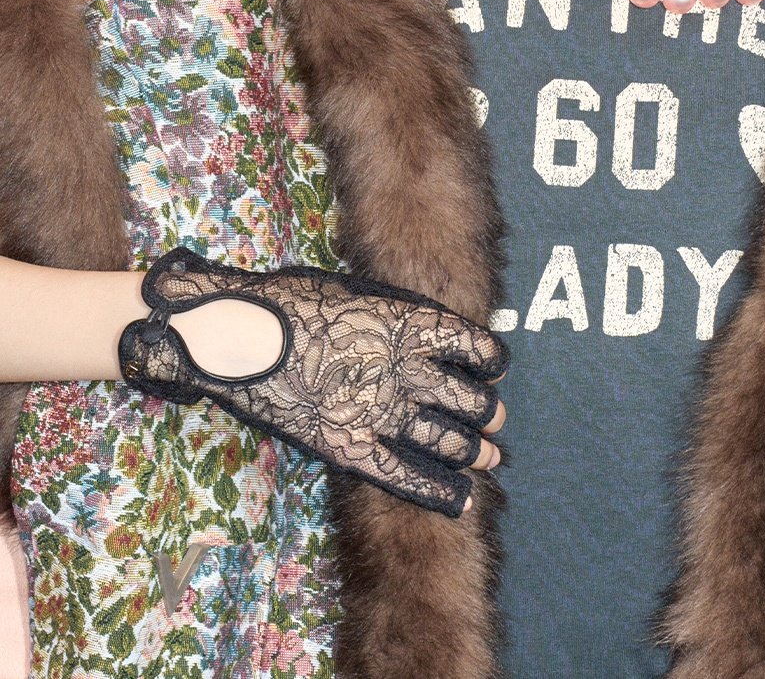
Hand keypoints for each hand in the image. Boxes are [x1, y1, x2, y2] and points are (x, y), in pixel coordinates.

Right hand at [118, 247, 508, 516]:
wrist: (242, 334)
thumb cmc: (293, 300)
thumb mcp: (356, 291)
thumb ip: (393, 314)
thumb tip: (421, 329)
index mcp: (409, 324)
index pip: (473, 345)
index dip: (491, 359)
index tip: (494, 368)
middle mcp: (404, 369)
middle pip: (467, 398)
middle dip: (487, 413)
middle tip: (496, 421)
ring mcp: (378, 411)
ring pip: (445, 440)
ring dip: (473, 451)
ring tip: (491, 458)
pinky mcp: (349, 447)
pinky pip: (404, 476)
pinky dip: (438, 492)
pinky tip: (462, 500)